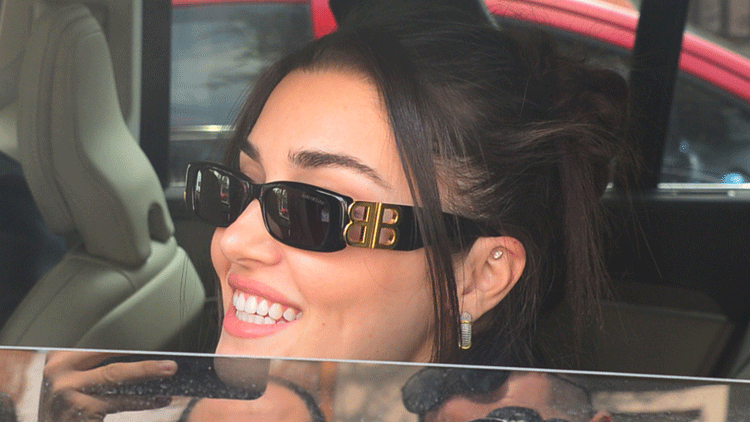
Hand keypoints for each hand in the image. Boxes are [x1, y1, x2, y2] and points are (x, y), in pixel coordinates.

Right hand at [39, 351, 177, 421]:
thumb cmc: (65, 404)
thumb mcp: (72, 379)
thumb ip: (94, 365)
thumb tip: (138, 356)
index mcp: (59, 357)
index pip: (101, 346)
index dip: (129, 345)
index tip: (154, 342)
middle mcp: (59, 371)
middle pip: (111, 363)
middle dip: (144, 364)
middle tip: (171, 364)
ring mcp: (69, 392)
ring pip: (117, 379)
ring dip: (148, 376)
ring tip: (168, 374)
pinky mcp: (81, 409)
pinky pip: (120, 402)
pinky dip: (143, 401)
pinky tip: (158, 399)